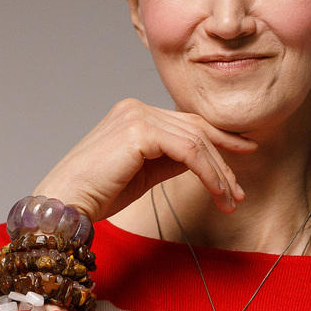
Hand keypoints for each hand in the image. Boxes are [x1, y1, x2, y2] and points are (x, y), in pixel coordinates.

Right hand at [33, 98, 257, 218]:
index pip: (187, 123)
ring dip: (219, 173)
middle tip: (239, 192)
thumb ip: (171, 161)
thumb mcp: (144, 174)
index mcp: (135, 113)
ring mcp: (138, 115)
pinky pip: (189, 150)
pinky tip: (218, 192)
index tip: (244, 154)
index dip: (219, 140)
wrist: (66, 203)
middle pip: (196, 129)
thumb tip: (203, 161)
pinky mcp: (140, 130)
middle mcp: (137, 108)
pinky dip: (208, 173)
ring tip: (231, 200)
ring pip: (197, 141)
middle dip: (224, 162)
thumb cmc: (97, 193)